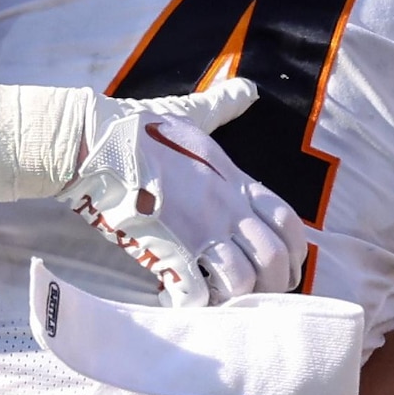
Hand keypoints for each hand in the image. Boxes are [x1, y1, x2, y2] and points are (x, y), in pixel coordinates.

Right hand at [58, 77, 308, 303]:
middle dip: (274, 283)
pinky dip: (195, 305)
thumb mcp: (191, 116)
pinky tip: (181, 300)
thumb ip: (221, 108)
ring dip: (235, 297)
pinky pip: (198, 293)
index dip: (296, 250)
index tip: (288, 264)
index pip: (288, 221)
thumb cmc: (140, 132)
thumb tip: (247, 89)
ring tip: (219, 298)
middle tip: (259, 293)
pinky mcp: (169, 250)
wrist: (97, 145)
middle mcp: (226, 208)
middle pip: (275, 258)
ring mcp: (200, 231)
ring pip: (244, 280)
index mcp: (235, 180)